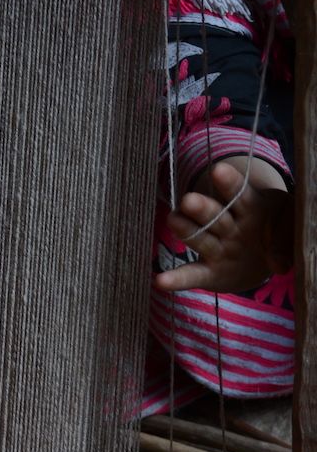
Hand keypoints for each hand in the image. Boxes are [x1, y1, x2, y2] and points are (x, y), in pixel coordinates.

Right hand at [155, 158, 292, 293]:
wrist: (264, 257)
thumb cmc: (278, 232)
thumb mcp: (290, 225)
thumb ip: (286, 239)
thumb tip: (279, 264)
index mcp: (249, 207)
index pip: (239, 192)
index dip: (229, 183)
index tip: (218, 171)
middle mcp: (228, 226)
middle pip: (213, 214)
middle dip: (202, 208)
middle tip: (189, 201)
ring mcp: (216, 249)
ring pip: (200, 238)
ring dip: (186, 230)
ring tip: (173, 221)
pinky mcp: (209, 273)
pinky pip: (192, 275)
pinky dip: (176, 279)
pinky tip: (160, 281)